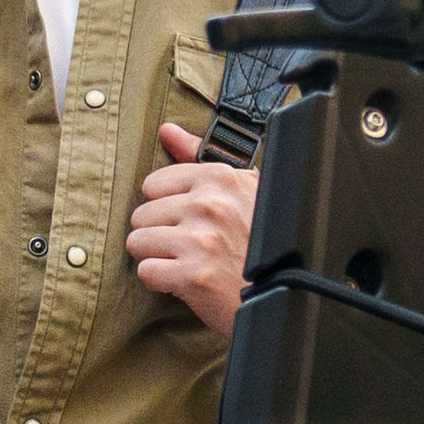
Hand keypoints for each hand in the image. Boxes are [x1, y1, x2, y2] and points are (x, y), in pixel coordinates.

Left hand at [128, 123, 255, 333]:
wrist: (285, 294)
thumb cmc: (262, 243)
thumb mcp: (243, 189)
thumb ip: (199, 156)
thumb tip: (166, 129)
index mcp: (220, 178)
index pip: (154, 184)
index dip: (167, 206)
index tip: (189, 220)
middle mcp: (209, 204)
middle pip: (141, 214)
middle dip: (159, 233)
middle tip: (189, 247)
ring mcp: (201, 241)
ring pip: (137, 242)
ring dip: (157, 257)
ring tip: (186, 263)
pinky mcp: (193, 276)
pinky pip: (146, 272)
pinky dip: (161, 282)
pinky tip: (186, 282)